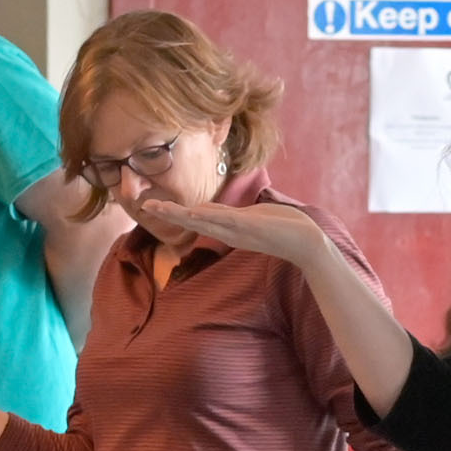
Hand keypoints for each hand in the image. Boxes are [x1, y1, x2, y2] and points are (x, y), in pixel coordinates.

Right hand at [128, 198, 326, 263]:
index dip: (175, 211)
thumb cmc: (287, 229)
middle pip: (192, 220)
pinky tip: (190, 213)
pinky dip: (206, 216)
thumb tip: (231, 210)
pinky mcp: (249, 227)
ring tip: (156, 207)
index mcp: (230, 228)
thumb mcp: (258, 218)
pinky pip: (224, 220)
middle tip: (143, 206)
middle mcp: (229, 231)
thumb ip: (240, 215)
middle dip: (168, 213)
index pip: (197, 217)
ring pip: (202, 220)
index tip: (152, 206)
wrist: (308, 244)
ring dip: (179, 214)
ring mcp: (237, 230)